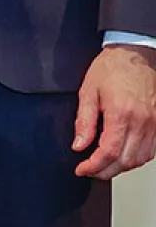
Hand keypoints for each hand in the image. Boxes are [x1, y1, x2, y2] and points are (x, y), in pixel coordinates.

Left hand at [72, 44, 155, 178]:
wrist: (134, 55)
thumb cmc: (111, 69)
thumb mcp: (88, 92)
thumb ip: (84, 122)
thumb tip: (78, 145)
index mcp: (121, 114)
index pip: (109, 152)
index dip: (94, 166)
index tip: (82, 169)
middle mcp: (141, 122)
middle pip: (125, 161)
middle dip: (105, 171)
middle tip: (90, 171)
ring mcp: (154, 124)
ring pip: (140, 159)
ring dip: (121, 168)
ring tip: (104, 166)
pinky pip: (151, 151)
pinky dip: (136, 159)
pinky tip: (123, 157)